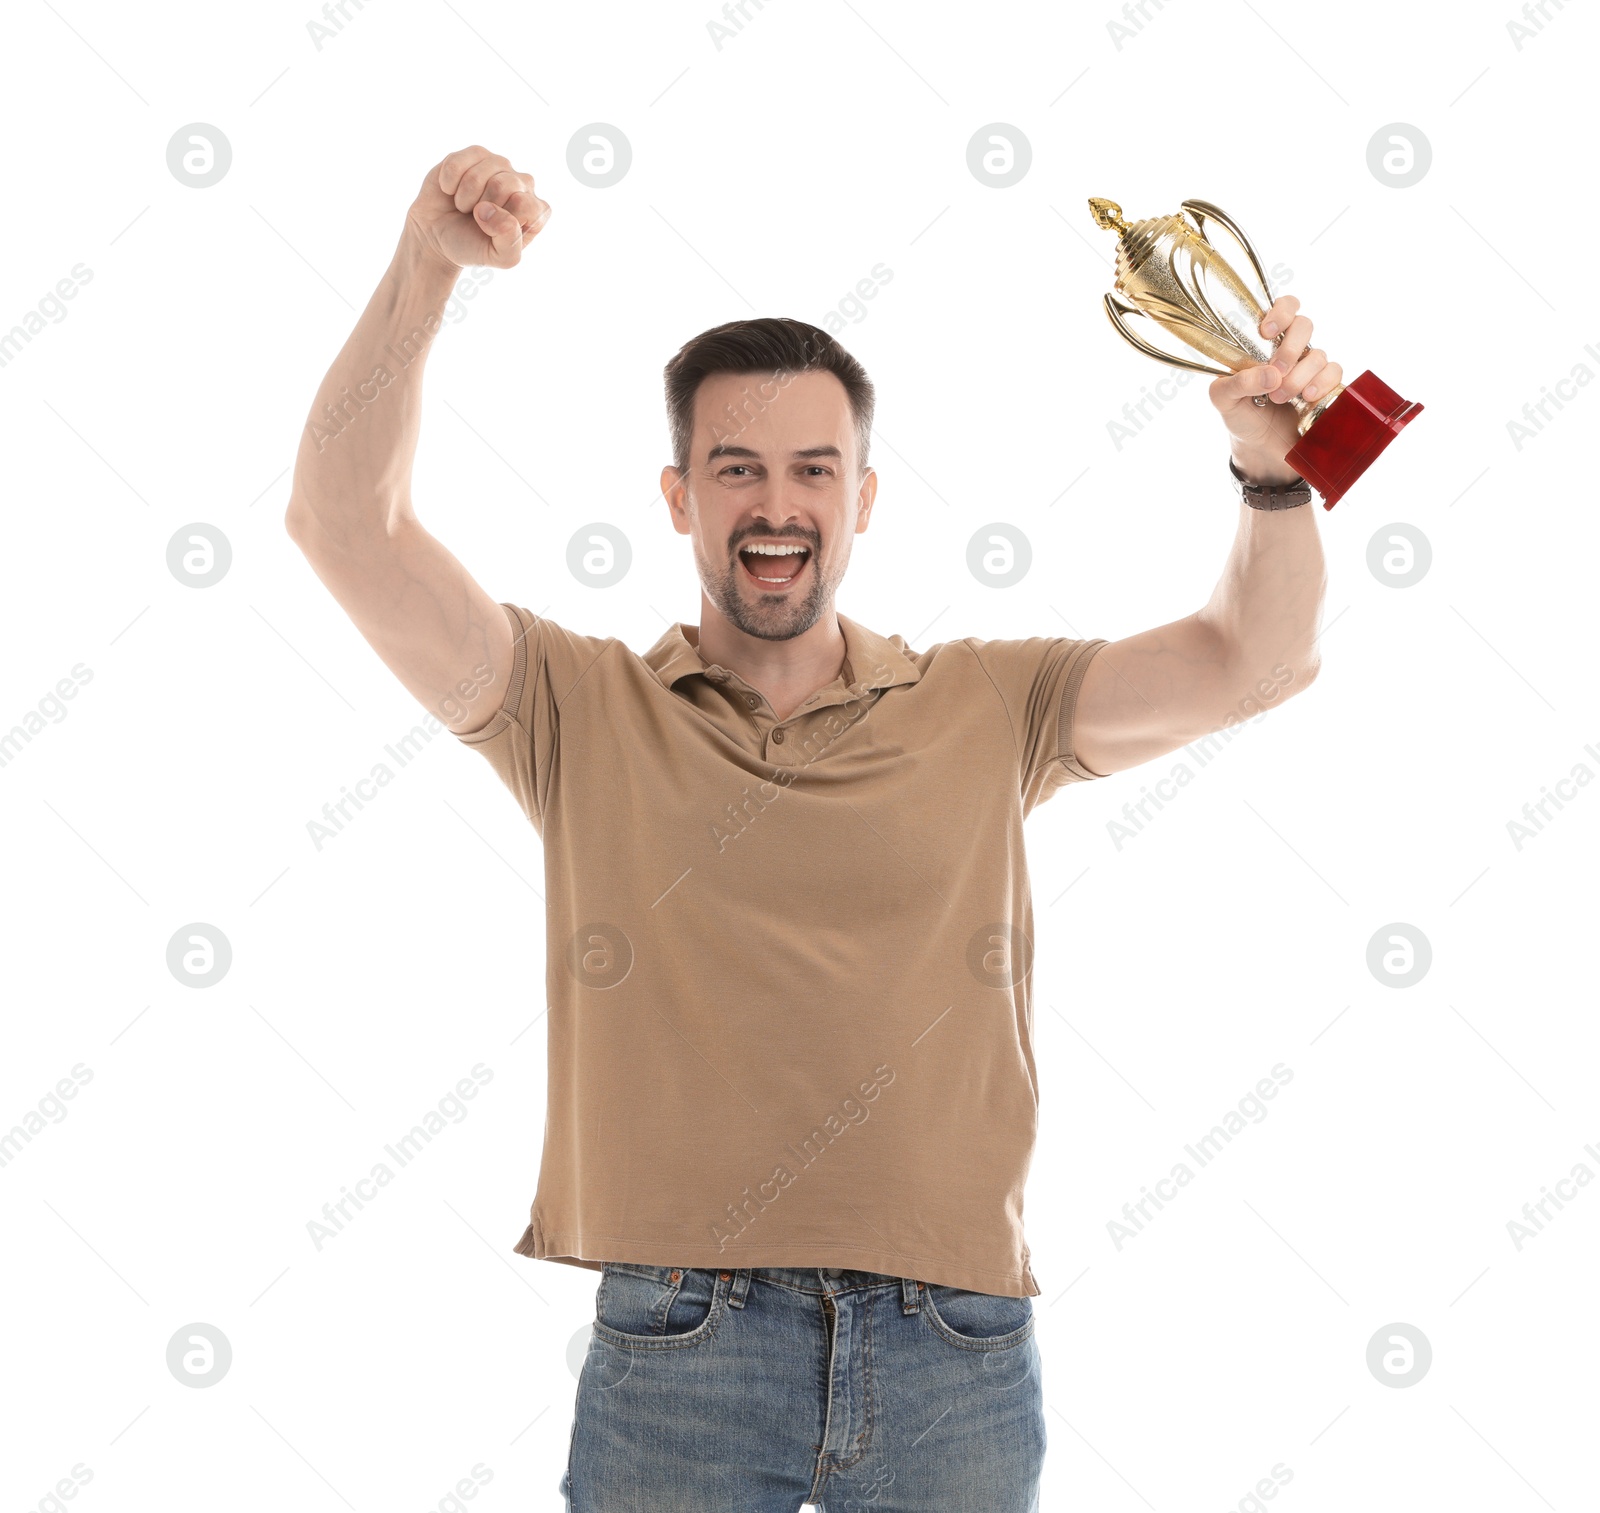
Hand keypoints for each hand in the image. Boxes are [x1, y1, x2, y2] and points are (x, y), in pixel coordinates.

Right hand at [404, 145, 550, 271]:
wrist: (439, 236)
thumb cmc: (474, 247)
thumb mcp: (500, 259)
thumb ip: (510, 244)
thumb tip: (491, 210)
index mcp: (536, 210)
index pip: (525, 205)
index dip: (501, 221)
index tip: (492, 231)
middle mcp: (523, 183)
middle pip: (502, 185)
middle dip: (481, 208)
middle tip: (476, 218)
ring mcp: (500, 165)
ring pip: (480, 173)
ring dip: (464, 196)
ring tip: (465, 206)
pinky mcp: (475, 154)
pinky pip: (458, 163)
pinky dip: (449, 182)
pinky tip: (451, 191)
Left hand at [1207, 295, 1342, 485]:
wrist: (1260, 449)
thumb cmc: (1241, 416)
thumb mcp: (1224, 400)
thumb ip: (1235, 383)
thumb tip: (1271, 374)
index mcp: (1265, 343)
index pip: (1283, 307)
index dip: (1280, 311)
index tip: (1267, 332)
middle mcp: (1291, 350)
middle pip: (1304, 325)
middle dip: (1290, 349)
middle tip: (1275, 373)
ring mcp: (1310, 368)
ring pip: (1318, 354)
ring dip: (1299, 376)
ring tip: (1280, 398)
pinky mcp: (1326, 387)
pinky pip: (1334, 372)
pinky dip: (1321, 383)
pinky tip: (1307, 398)